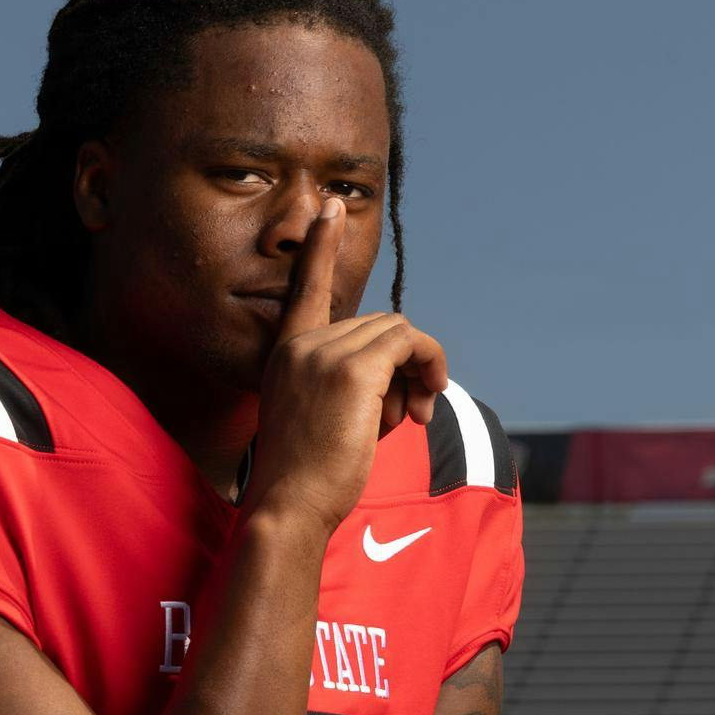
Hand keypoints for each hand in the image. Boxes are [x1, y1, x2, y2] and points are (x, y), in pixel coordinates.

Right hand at [240, 196, 450, 536]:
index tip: (331, 207)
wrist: (287, 507)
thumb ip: (346, 386)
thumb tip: (399, 372)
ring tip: (408, 418)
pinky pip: (410, 344)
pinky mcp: (354, 368)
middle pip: (378, 325)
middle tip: (410, 412)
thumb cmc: (305, 479)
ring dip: (417, 374)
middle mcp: (302, 344)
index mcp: (285, 353)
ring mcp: (325, 353)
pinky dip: (428, 366)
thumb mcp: (318, 419)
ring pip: (398, 334)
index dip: (320, 246)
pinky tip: (422, 403)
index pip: (305, 287)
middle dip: (404, 365)